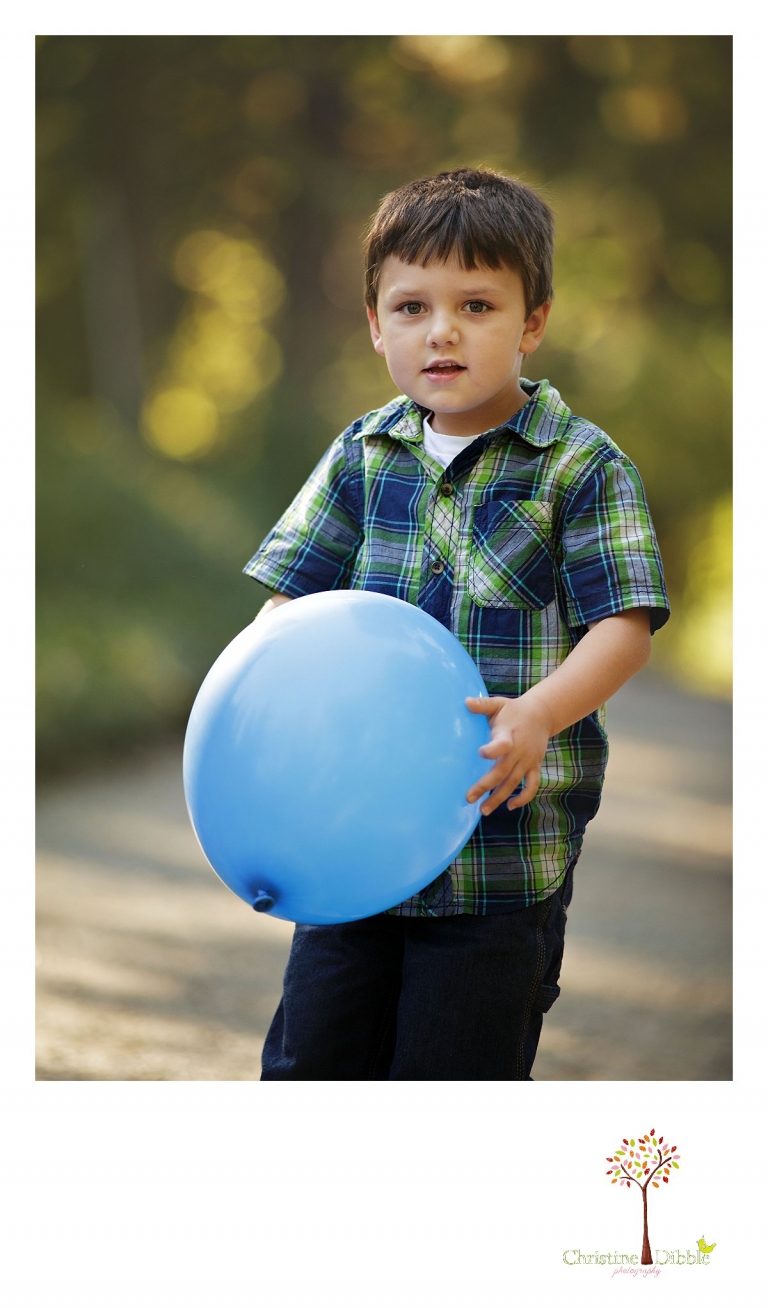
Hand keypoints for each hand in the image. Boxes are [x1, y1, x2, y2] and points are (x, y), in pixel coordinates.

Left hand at [464, 694, 552, 815]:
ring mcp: (527, 761)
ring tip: (484, 810)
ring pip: (514, 783)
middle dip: (485, 786)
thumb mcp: (498, 704)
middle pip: (502, 772)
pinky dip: (523, 798)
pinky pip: (532, 786)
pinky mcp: (534, 767)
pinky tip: (510, 806)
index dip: (493, 749)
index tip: (481, 752)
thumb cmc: (513, 710)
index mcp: (508, 735)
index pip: (502, 744)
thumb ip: (482, 705)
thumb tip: (465, 702)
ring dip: (499, 798)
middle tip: (469, 798)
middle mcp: (519, 751)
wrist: (542, 714)